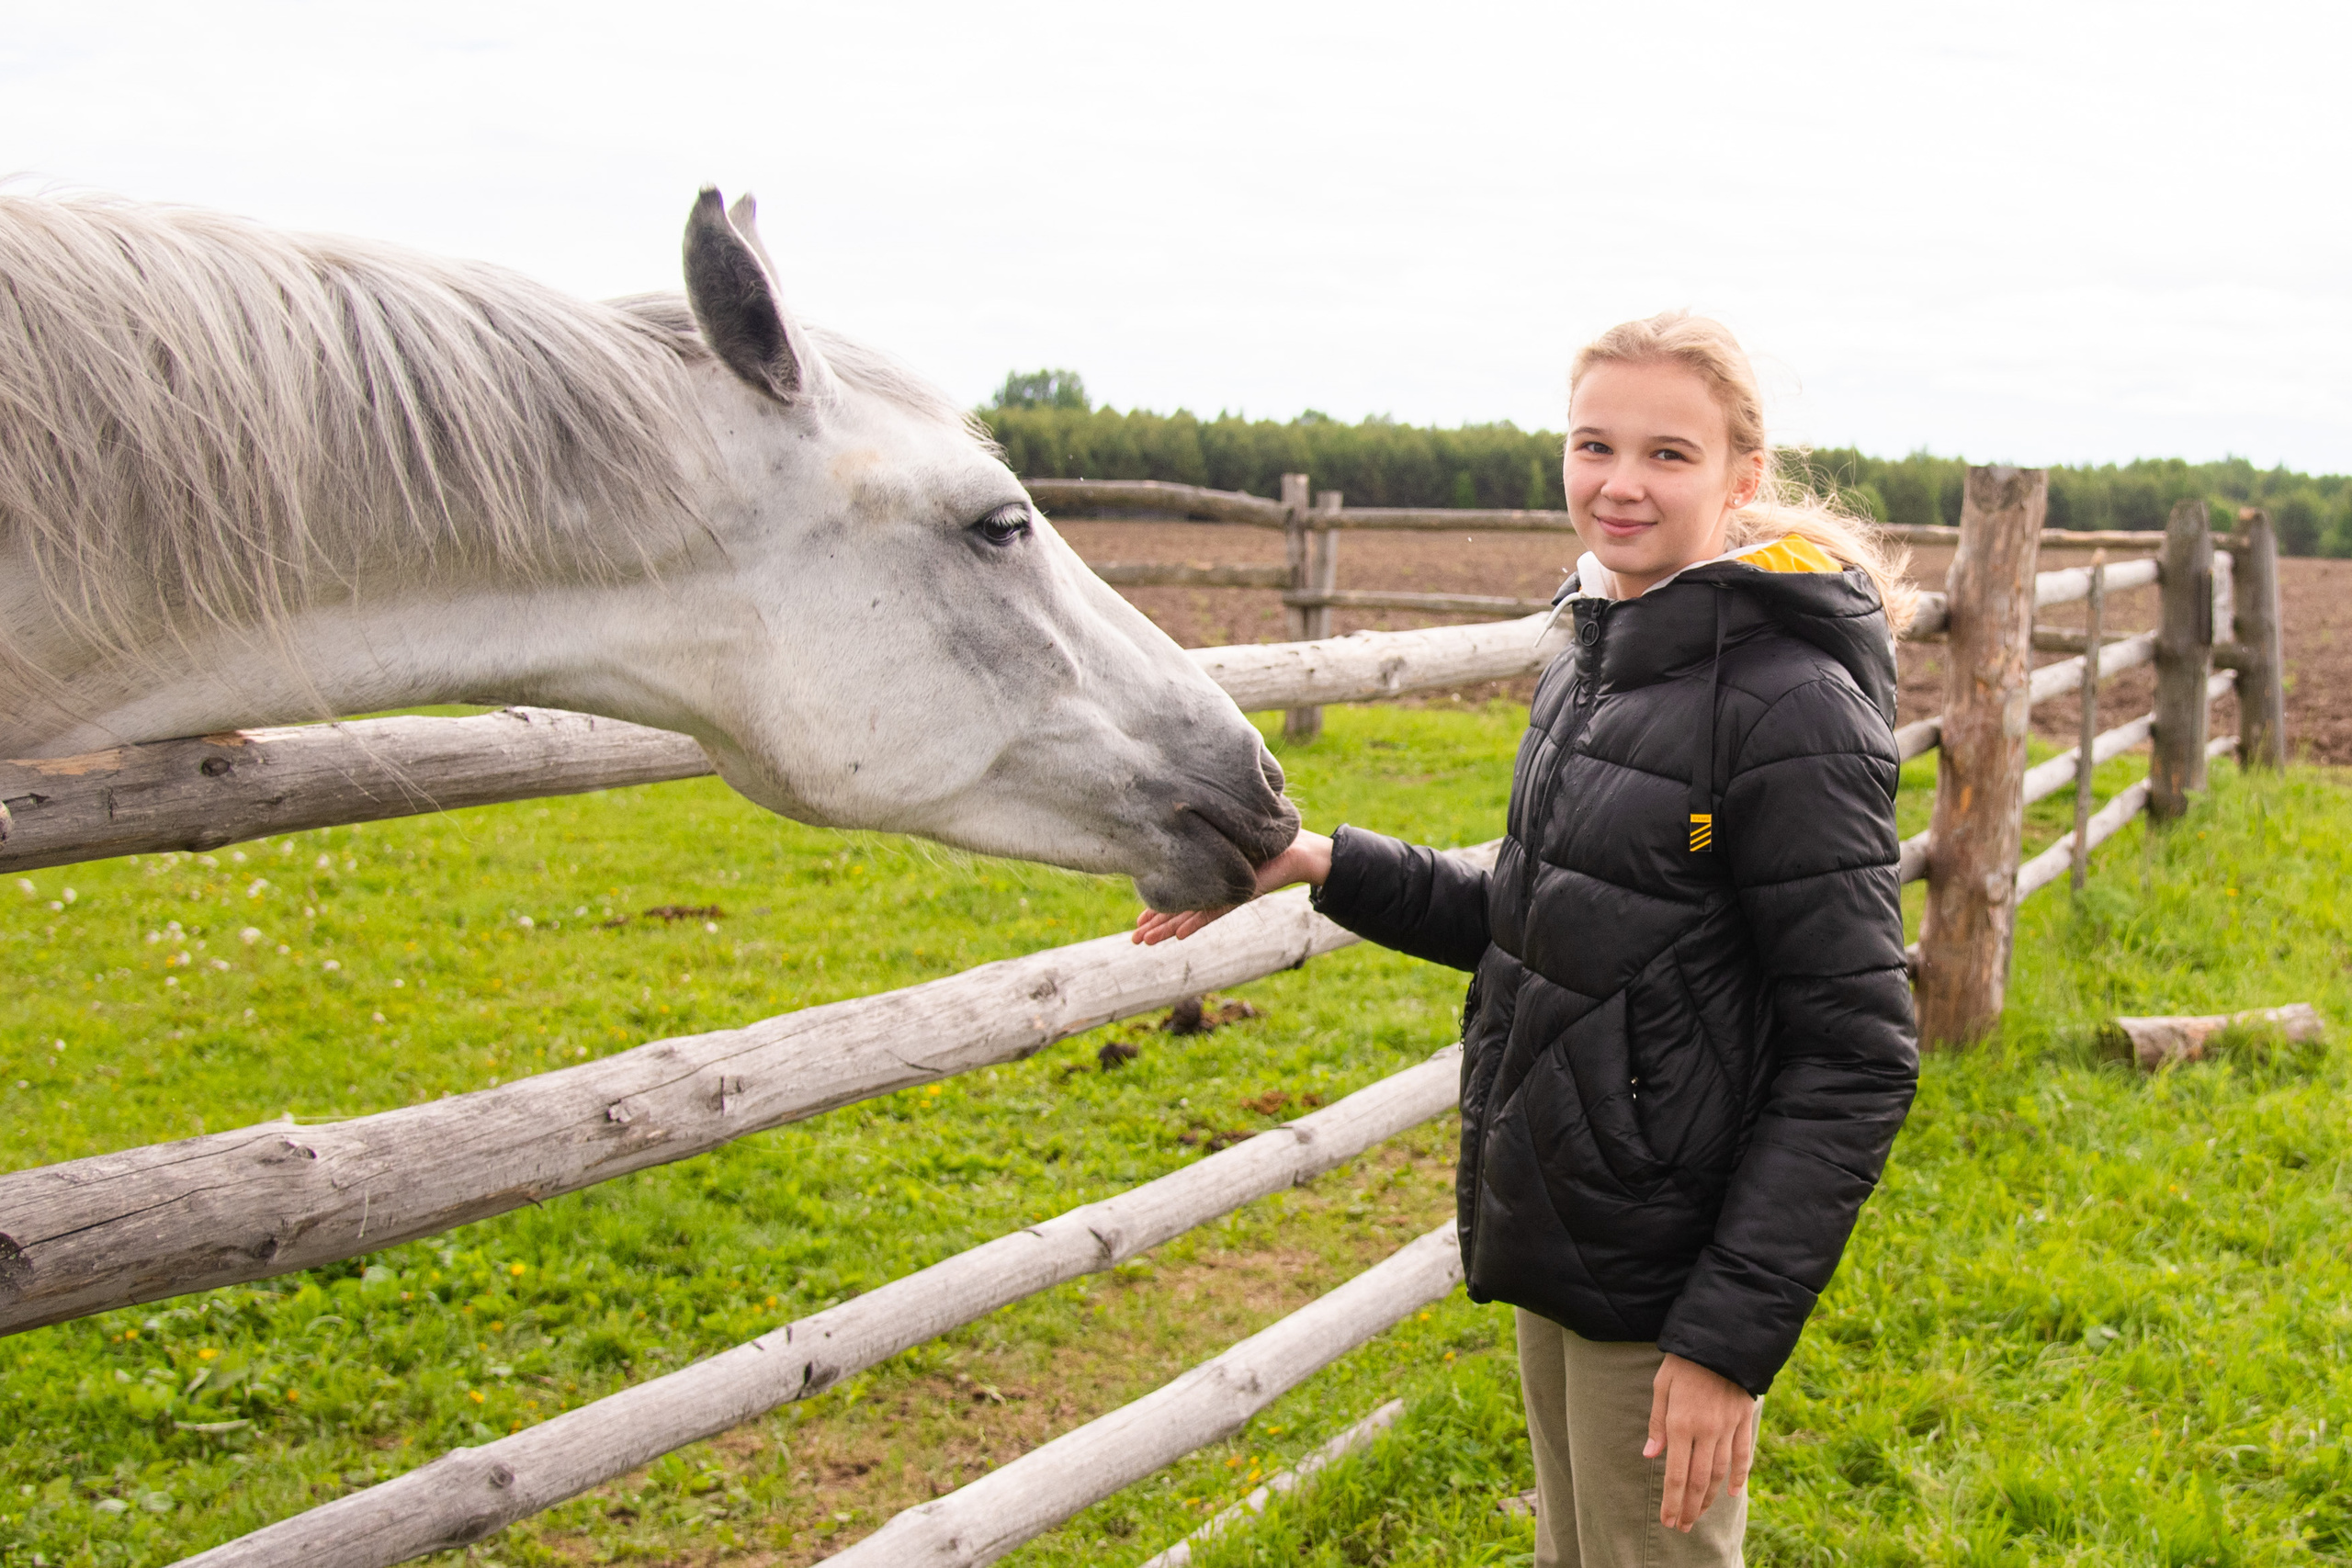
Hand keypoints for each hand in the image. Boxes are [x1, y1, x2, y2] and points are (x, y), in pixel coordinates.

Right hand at [1131, 831, 1333, 944]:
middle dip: (1156, 925)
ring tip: (1145, 941)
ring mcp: (1227, 893)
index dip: (1156, 909)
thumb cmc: (1269, 840)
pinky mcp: (1242, 894)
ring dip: (1168, 928)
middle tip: (1135, 940)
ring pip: (1191, 914)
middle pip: (1180, 910)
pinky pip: (1214, 911)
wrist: (1302, 852)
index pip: (1178, 894)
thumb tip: (1181, 817)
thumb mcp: (1229, 834)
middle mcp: (1215, 889)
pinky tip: (1177, 933)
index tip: (1138, 920)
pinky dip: (1195, 922)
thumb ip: (1207, 835)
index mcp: (1209, 876)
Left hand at [1644, 1353, 1756, 1531]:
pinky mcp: (1743, 1421)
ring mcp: (1727, 1428)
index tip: (1668, 1521)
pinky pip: (1743, 1455)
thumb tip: (1651, 1456)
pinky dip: (1738, 1476)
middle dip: (1688, 1508)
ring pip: (1719, 1473)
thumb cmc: (1684, 1362)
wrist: (1722, 1339)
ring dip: (1708, 1498)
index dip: (1672, 1501)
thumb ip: (1658, 1423)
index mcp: (1681, 1424)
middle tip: (1681, 1527)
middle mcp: (1705, 1431)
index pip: (1675, 1474)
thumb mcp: (1661, 1386)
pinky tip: (1731, 1493)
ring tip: (1698, 1515)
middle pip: (1698, 1480)